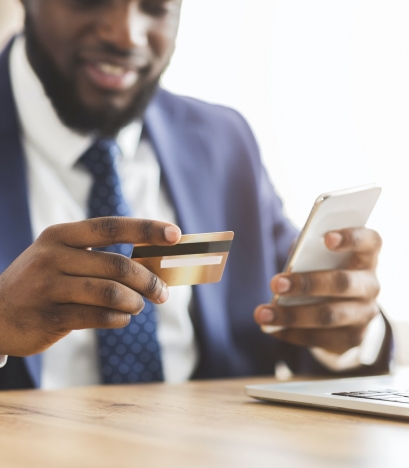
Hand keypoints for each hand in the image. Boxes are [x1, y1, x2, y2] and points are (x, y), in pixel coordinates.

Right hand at [0, 217, 180, 356]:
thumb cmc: (42, 281)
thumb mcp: (62, 258)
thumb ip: (100, 258)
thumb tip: (152, 265)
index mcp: (60, 236)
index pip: (111, 227)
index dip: (146, 229)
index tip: (175, 234)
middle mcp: (52, 257)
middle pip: (117, 265)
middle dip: (148, 280)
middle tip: (163, 292)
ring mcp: (48, 287)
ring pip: (111, 293)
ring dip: (135, 302)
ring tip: (139, 306)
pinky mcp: (49, 317)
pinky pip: (98, 317)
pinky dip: (119, 319)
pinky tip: (121, 318)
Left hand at [254, 228, 381, 353]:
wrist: (346, 308)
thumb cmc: (326, 269)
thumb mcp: (321, 256)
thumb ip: (309, 252)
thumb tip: (291, 262)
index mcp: (366, 256)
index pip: (369, 241)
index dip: (351, 238)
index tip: (327, 237)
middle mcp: (370, 285)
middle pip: (342, 283)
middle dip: (306, 284)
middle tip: (275, 284)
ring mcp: (365, 314)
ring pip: (328, 316)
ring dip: (291, 315)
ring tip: (262, 314)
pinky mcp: (353, 338)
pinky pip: (320, 338)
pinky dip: (291, 333)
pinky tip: (271, 328)